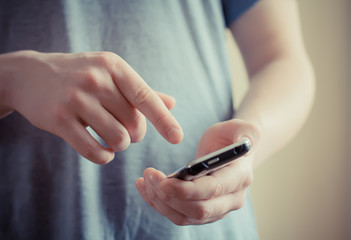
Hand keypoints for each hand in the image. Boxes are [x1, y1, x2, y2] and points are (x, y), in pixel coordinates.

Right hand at [0, 51, 182, 163]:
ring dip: (120, 145)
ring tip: (113, 137)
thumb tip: (171, 104)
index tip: (178, 138)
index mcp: (113, 66)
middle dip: (136, 134)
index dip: (164, 120)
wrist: (31, 75)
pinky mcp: (59, 120)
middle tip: (126, 130)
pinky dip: (104, 157)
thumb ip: (141, 91)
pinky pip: (95, 151)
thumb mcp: (110, 74)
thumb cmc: (80, 75)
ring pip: (117, 139)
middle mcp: (95, 80)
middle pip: (134, 123)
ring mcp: (75, 99)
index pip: (145, 97)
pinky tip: (102, 149)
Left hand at [136, 119, 260, 224]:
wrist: (230, 152)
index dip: (186, 190)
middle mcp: (231, 199)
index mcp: (240, 177)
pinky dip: (159, 204)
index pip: (212, 191)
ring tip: (145, 180)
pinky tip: (145, 187)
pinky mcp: (202, 211)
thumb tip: (244, 141)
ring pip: (185, 216)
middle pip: (199, 210)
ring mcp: (217, 209)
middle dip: (170, 197)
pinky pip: (178, 215)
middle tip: (150, 177)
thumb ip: (247, 132)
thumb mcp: (241, 127)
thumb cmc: (232, 137)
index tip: (163, 181)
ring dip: (161, 202)